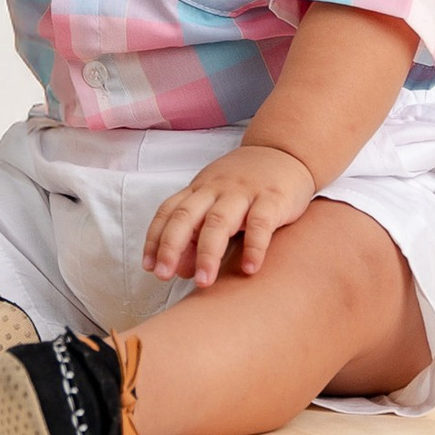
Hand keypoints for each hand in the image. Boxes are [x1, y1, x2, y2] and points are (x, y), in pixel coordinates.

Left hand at [144, 144, 317, 287]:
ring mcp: (244, 192)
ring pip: (219, 221)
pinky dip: (254, 247)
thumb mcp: (216, 203)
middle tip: (163, 275)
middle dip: (171, 246)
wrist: (286, 151)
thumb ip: (197, 234)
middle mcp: (216, 189)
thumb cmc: (245, 186)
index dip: (155, 239)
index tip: (148, 267)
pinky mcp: (273, 198)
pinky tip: (249, 269)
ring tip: (204, 283)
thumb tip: (180, 270)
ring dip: (208, 253)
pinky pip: (261, 223)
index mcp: (199, 190)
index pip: (168, 212)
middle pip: (186, 216)